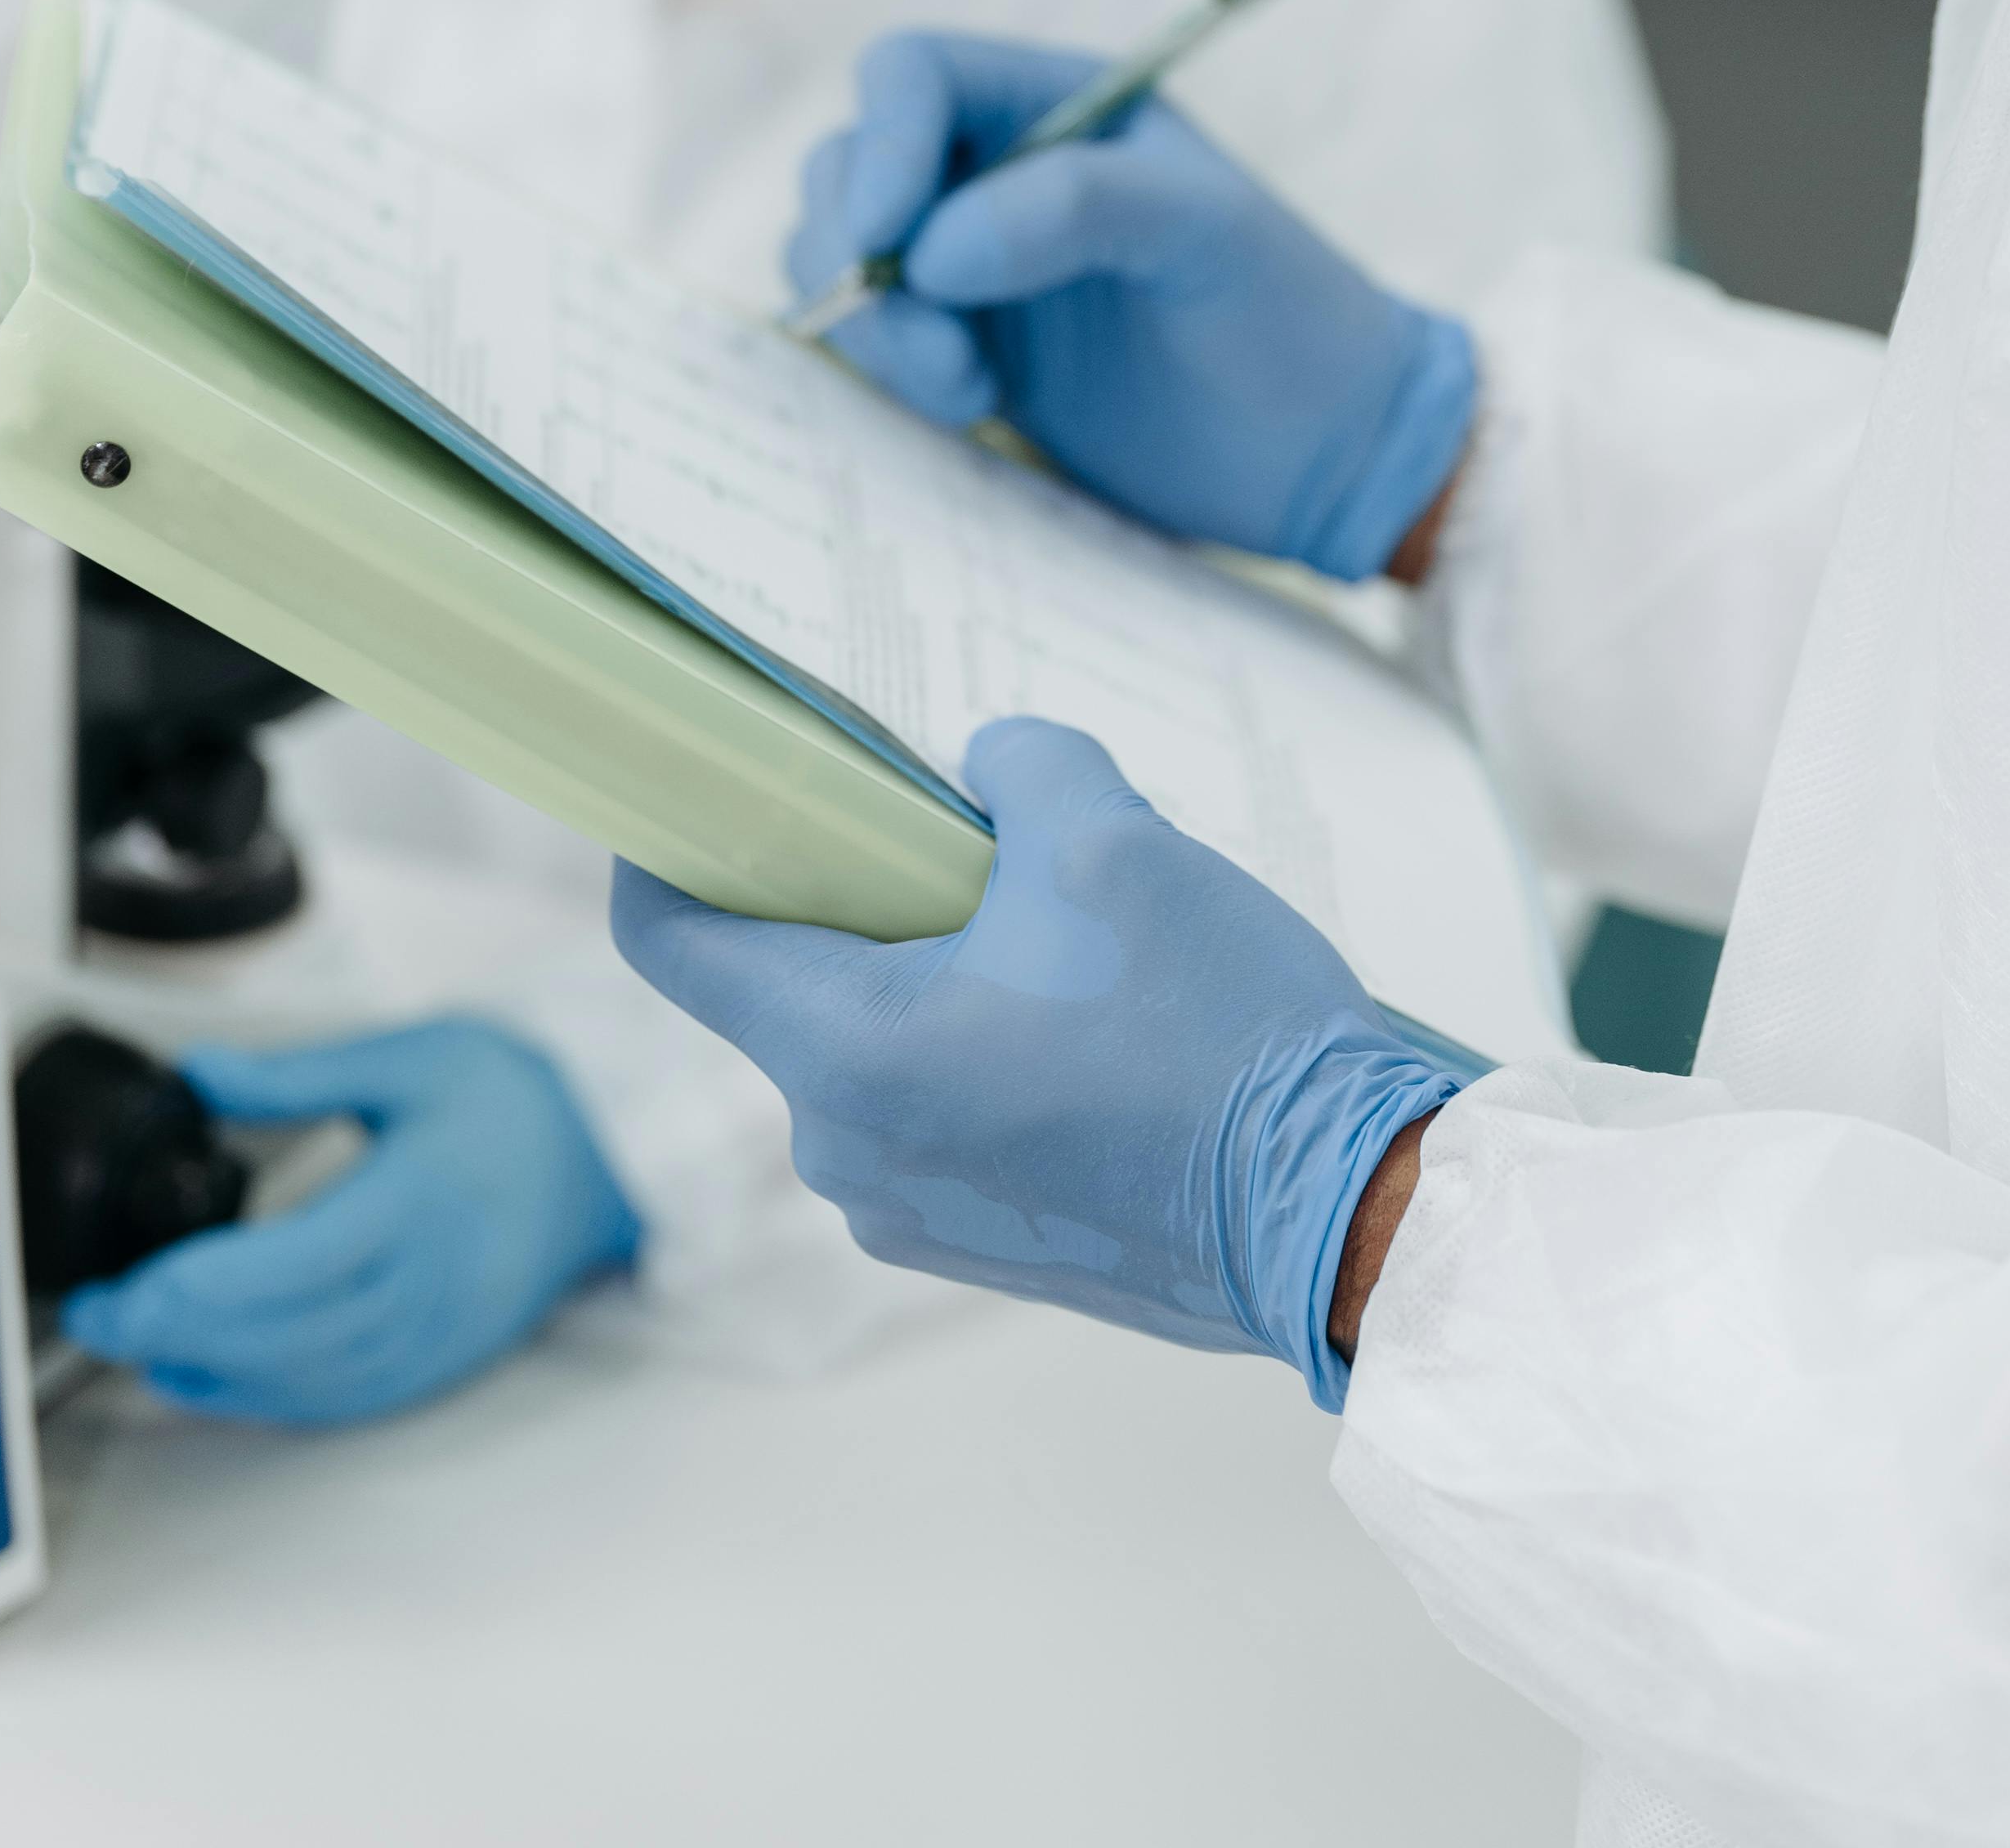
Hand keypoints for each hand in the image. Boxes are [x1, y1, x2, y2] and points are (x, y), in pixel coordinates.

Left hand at [58, 1018, 641, 1425]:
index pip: (298, 1261)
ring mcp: (439, 1330)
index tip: (126, 1282)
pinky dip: (264, 1396)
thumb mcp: (407, 1055)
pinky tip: (206, 1376)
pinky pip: (340, 1397)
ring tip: (134, 1344)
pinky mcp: (440, 1358)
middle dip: (179, 1331)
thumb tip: (200, 1074)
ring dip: (212, 1369)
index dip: (202, 1284)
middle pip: (288, 1330)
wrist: (609, 1152)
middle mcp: (432, 1279)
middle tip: (97, 1314)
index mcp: (423, 1197)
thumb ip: (297, 1076)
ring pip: (308, 1375)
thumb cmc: (514, 1096)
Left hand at [611, 715, 1461, 1408]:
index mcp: (845, 1057)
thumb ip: (1016, 767)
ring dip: (933, 964)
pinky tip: (1089, 1004)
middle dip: (853, 888)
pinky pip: (933, 1106)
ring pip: (870, 1043)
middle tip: (958, 825)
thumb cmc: (1217, 1029)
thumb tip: (979, 771)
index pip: (670, 940)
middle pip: (784, 983)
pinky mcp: (983, 1243)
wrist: (1342, 1213)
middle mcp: (848, 1155)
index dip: (668, 838)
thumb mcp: (1109, 837)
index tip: (709, 772)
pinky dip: (976, 1037)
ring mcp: (912, 1213)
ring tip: (1058, 919)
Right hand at [786, 32, 1477, 581]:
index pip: (912, 75)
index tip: (891, 241)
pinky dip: (880, 367)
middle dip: (860, 251)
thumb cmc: (1287, 315)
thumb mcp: (1204, 232)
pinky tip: (969, 407)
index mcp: (1055, 103)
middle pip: (848, 163)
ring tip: (967, 389)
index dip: (882, 144)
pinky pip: (862, 335)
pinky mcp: (958, 347)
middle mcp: (994, 169)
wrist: (1322, 455)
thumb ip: (1075, 207)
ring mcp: (967, 262)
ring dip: (870, 323)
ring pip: (836, 251)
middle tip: (941, 348)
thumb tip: (929, 248)